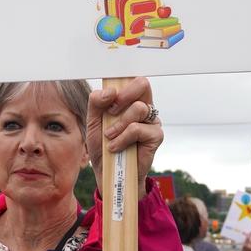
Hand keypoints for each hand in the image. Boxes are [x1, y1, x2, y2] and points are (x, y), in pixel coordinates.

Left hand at [86, 77, 162, 199]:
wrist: (108, 172)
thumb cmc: (102, 145)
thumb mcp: (93, 122)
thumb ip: (96, 103)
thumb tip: (110, 91)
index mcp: (130, 100)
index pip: (132, 79)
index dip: (121, 82)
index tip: (108, 96)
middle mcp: (144, 107)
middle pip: (143, 83)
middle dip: (123, 96)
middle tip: (110, 112)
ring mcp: (152, 121)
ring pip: (138, 108)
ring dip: (118, 124)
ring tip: (109, 137)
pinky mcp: (156, 136)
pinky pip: (138, 129)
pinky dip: (122, 138)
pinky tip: (115, 147)